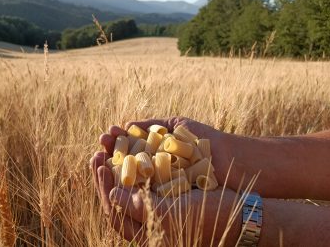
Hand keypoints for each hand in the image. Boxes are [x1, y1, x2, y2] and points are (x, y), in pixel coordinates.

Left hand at [90, 152, 240, 245]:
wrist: (240, 212)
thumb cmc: (209, 215)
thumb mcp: (172, 213)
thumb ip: (140, 208)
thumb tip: (112, 196)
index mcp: (146, 233)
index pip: (115, 212)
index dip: (104, 188)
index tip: (101, 165)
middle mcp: (148, 221)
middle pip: (117, 199)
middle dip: (105, 176)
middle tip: (97, 153)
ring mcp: (158, 207)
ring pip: (128, 188)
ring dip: (116, 168)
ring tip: (107, 149)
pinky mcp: (167, 194)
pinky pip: (143, 179)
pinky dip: (133, 164)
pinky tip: (128, 150)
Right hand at [99, 117, 231, 185]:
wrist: (230, 160)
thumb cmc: (205, 140)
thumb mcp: (177, 126)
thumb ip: (152, 126)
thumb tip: (125, 124)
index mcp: (155, 156)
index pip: (127, 152)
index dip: (114, 144)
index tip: (105, 135)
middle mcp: (153, 175)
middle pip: (122, 168)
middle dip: (108, 156)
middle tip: (99, 144)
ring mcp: (157, 190)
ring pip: (126, 186)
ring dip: (109, 173)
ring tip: (100, 157)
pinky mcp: (164, 204)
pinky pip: (139, 198)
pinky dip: (124, 190)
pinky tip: (114, 175)